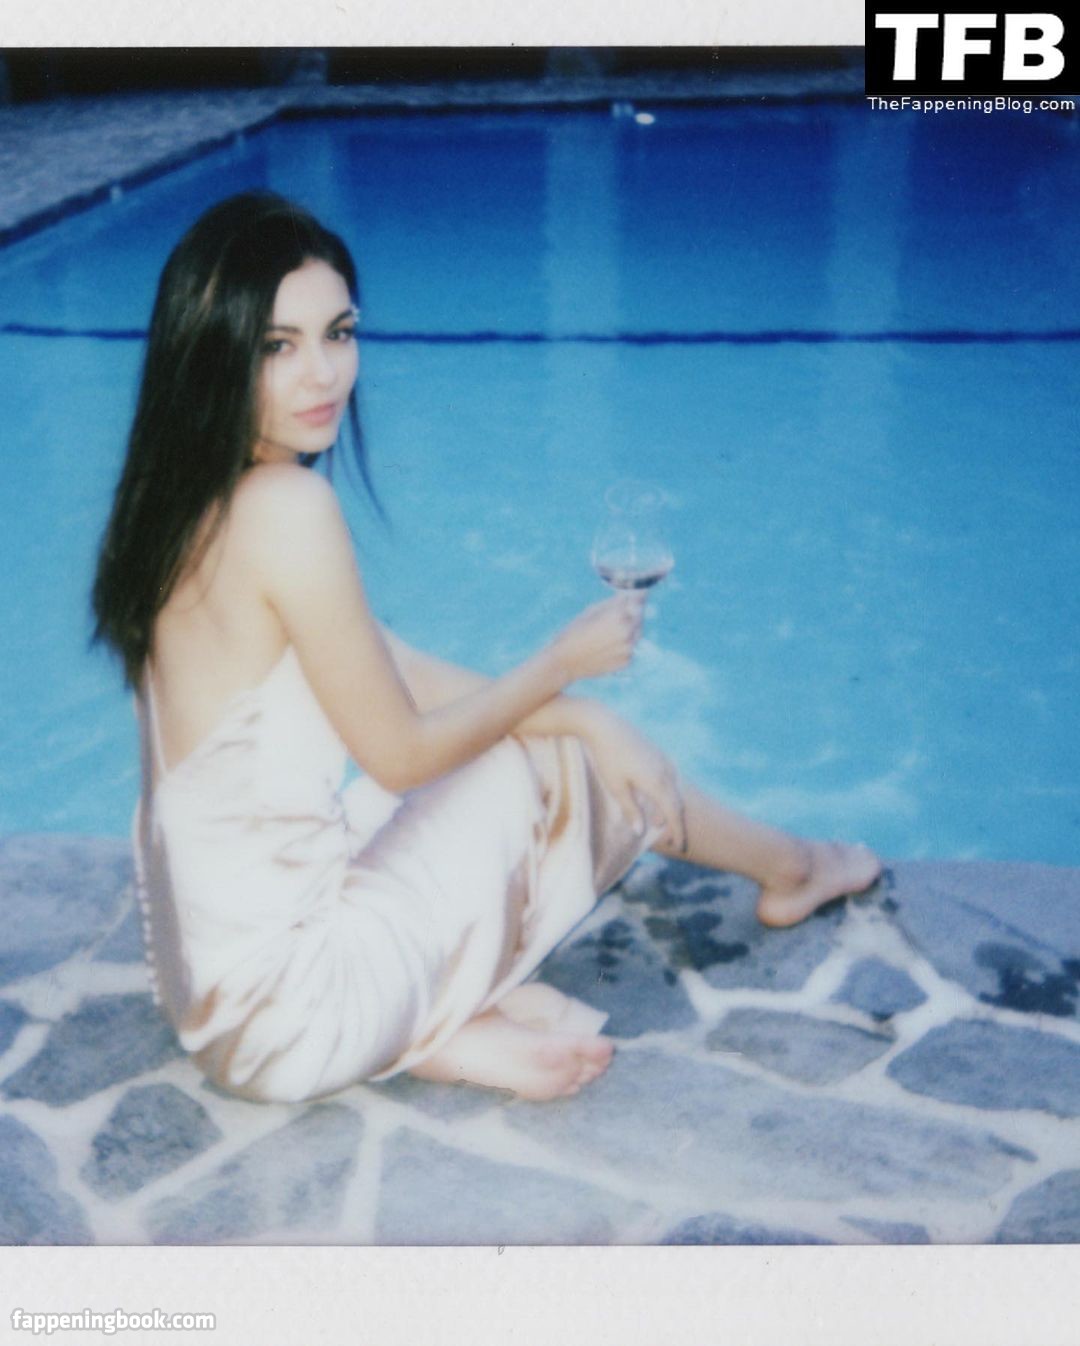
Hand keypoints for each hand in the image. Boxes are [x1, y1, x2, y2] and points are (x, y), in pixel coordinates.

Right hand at [548, 592, 644, 683]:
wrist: (565, 663)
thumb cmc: (573, 633)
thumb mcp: (591, 611)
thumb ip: (613, 603)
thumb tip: (628, 596)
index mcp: (619, 615)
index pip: (637, 597)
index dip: (638, 592)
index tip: (638, 589)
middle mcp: (628, 631)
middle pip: (639, 614)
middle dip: (632, 609)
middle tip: (617, 611)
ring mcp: (629, 648)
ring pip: (636, 631)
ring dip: (628, 627)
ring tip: (605, 633)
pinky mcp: (627, 661)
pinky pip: (630, 646)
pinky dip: (623, 644)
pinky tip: (606, 646)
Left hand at [580, 706, 687, 853]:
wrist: (604, 724)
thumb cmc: (607, 757)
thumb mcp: (616, 787)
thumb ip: (630, 810)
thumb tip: (640, 832)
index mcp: (657, 782)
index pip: (673, 813)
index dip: (677, 831)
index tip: (679, 846)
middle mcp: (665, 771)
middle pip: (676, 802)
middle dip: (675, 822)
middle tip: (672, 840)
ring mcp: (663, 760)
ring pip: (674, 789)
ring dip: (669, 807)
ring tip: (658, 821)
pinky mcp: (657, 752)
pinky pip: (669, 778)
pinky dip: (666, 792)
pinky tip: (657, 796)